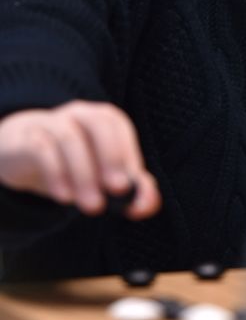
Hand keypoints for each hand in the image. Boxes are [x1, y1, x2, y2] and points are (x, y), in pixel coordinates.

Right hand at [0, 101, 161, 217]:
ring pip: (70, 138)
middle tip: (119, 190)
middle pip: (99, 124)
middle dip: (112, 157)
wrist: (23, 152)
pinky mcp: (29, 138)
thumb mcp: (103, 175)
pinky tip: (65, 197)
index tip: (134, 193)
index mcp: (104, 118)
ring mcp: (52, 123)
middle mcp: (80, 114)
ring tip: (93, 205)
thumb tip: (148, 205)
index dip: (130, 159)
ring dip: (84, 173)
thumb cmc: (73, 162)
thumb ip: (131, 189)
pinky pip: (42, 149)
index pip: (121, 129)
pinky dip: (57, 173)